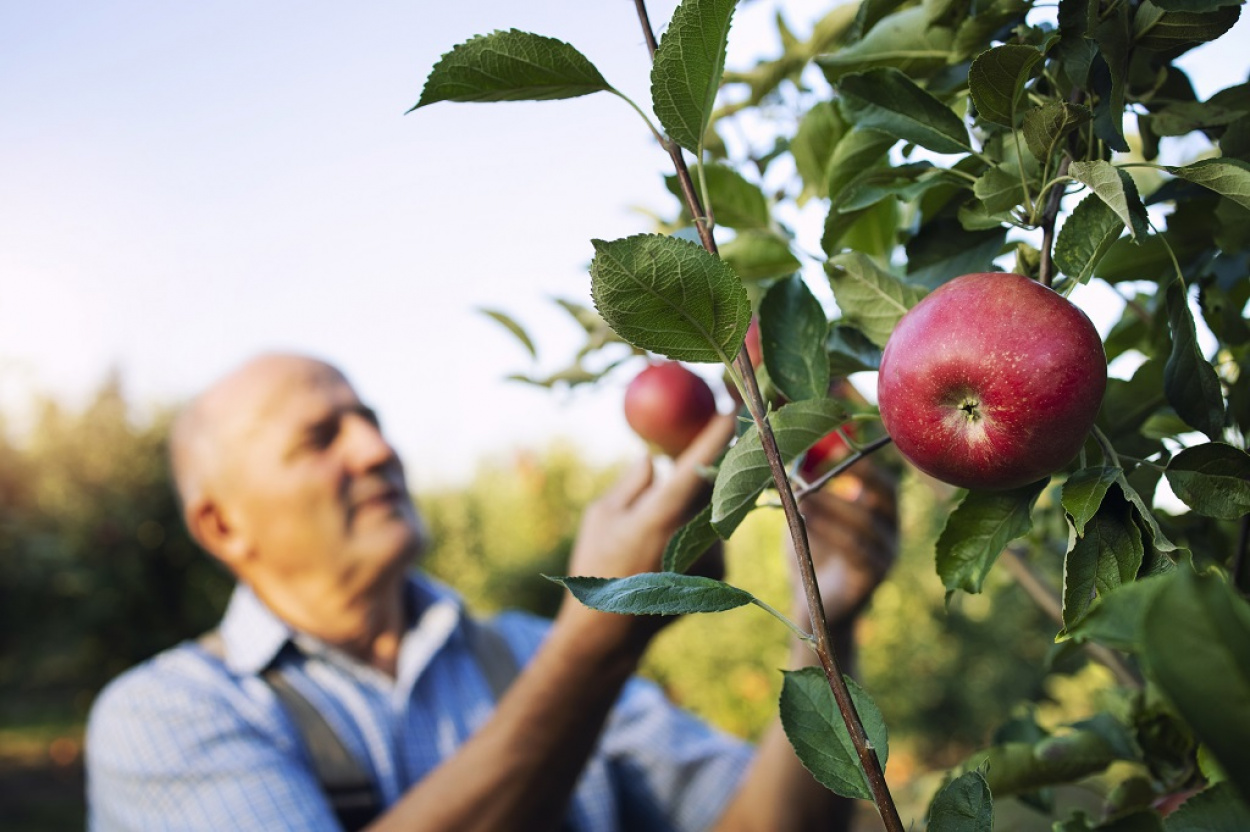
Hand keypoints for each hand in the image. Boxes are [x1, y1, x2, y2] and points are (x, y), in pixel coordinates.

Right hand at [561, 414, 735, 643]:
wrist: (613, 630)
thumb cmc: (598, 565)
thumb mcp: (601, 516)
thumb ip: (633, 483)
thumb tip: (655, 458)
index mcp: (661, 515)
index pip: (698, 465)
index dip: (716, 433)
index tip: (730, 408)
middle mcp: (694, 534)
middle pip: (715, 482)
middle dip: (713, 460)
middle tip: (705, 439)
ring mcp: (711, 555)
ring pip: (714, 508)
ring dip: (699, 501)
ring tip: (664, 522)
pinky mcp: (721, 571)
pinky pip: (715, 532)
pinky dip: (699, 527)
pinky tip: (671, 549)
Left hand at [787, 457, 897, 628]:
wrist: (811, 606)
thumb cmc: (810, 555)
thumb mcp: (808, 517)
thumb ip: (807, 490)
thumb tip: (795, 457)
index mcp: (880, 514)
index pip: (886, 483)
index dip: (867, 464)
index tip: (839, 448)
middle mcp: (890, 532)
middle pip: (886, 497)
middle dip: (858, 479)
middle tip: (826, 468)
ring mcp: (885, 556)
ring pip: (864, 524)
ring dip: (832, 507)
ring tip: (803, 497)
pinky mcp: (872, 577)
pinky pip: (856, 550)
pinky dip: (830, 532)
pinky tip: (806, 522)